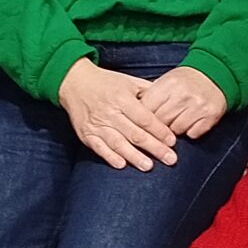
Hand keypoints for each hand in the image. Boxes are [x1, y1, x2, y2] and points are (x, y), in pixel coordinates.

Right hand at [57, 58, 176, 170]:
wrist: (75, 82)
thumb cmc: (106, 83)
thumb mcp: (129, 81)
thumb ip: (149, 91)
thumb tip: (170, 100)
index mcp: (122, 98)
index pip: (145, 118)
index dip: (160, 131)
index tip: (172, 142)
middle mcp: (110, 112)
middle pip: (135, 133)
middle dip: (154, 148)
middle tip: (170, 159)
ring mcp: (97, 124)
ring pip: (118, 143)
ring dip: (134, 156)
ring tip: (148, 166)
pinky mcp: (86, 134)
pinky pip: (99, 148)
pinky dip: (110, 157)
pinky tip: (121, 165)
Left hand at [141, 64, 227, 139]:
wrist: (216, 73)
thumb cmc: (186, 80)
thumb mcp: (166, 81)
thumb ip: (152, 96)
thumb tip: (133, 115)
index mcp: (169, 84)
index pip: (147, 109)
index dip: (142, 117)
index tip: (140, 121)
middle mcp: (183, 95)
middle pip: (160, 122)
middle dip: (157, 127)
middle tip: (158, 125)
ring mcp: (198, 106)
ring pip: (176, 131)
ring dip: (173, 131)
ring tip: (175, 123)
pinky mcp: (210, 116)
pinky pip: (192, 134)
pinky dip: (190, 132)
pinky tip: (190, 124)